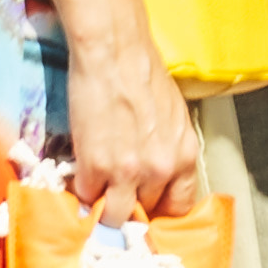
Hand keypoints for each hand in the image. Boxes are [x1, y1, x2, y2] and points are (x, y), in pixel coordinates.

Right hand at [55, 16, 198, 226]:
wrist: (113, 51)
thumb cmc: (143, 73)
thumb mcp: (172, 116)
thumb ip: (168, 150)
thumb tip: (155, 174)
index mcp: (184, 156)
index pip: (179, 207)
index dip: (160, 210)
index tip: (146, 206)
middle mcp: (160, 170)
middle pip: (146, 212)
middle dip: (131, 205)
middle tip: (117, 193)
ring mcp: (127, 172)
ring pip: (115, 216)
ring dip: (105, 206)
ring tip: (97, 191)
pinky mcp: (96, 167)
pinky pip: (88, 196)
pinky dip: (83, 190)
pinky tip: (82, 175)